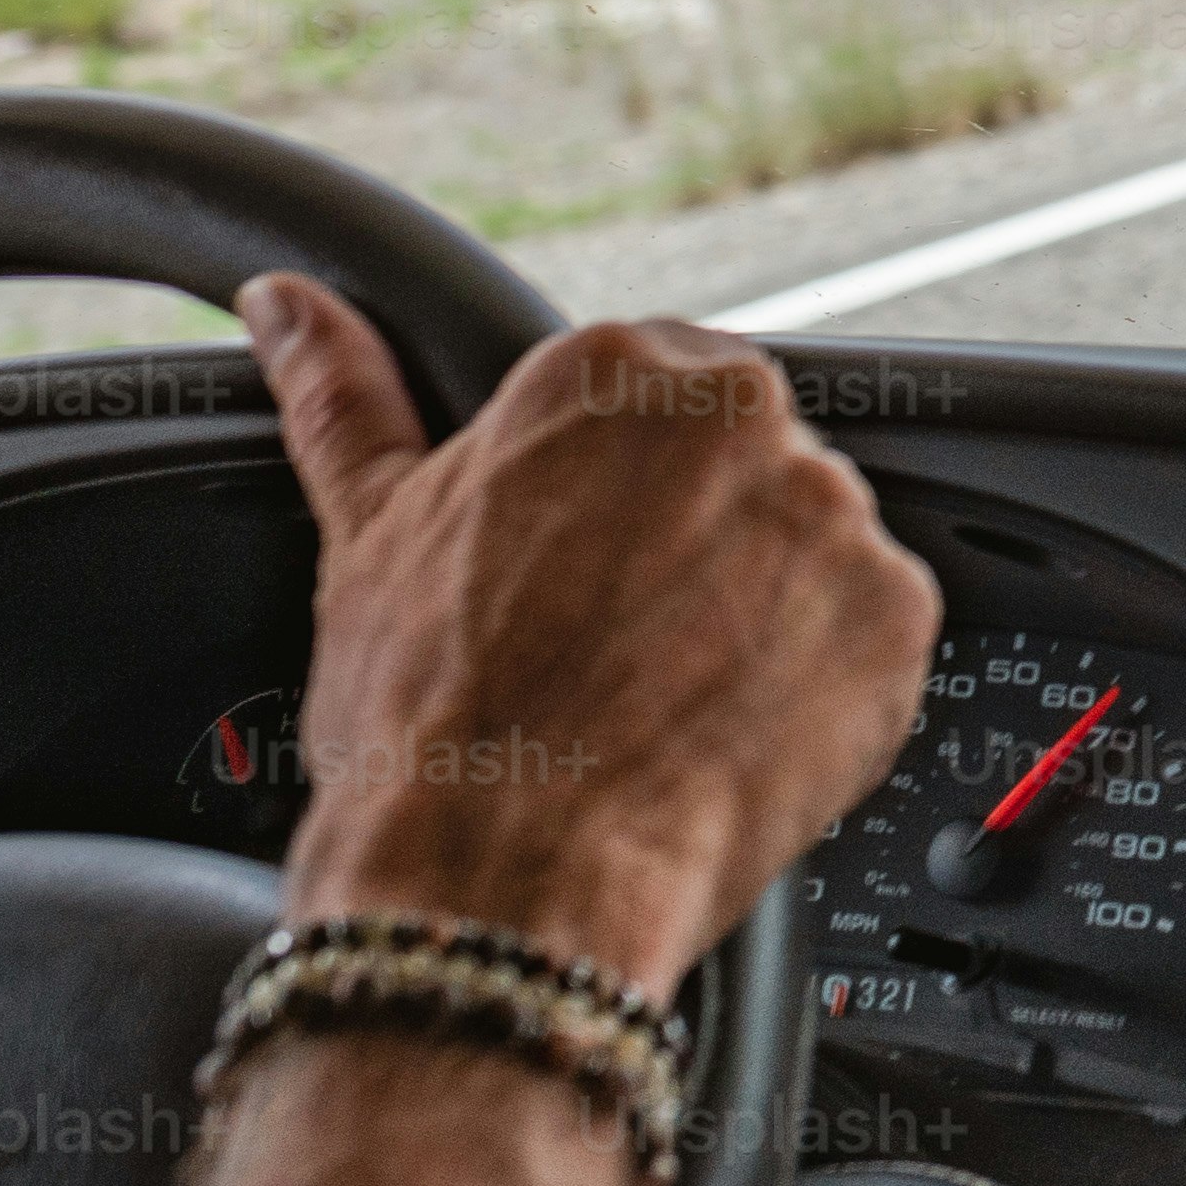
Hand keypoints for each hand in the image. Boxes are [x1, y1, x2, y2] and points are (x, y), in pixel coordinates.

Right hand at [243, 277, 939, 995]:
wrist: (496, 880)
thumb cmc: (424, 718)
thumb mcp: (367, 532)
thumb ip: (344, 393)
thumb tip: (287, 305)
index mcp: (613, 369)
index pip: (655, 403)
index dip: (619, 502)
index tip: (590, 569)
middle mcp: (741, 418)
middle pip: (743, 469)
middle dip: (696, 544)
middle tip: (618, 643)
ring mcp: (832, 515)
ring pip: (809, 550)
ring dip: (761, 609)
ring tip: (666, 698)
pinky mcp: (897, 617)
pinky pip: (871, 637)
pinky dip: (820, 685)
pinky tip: (729, 731)